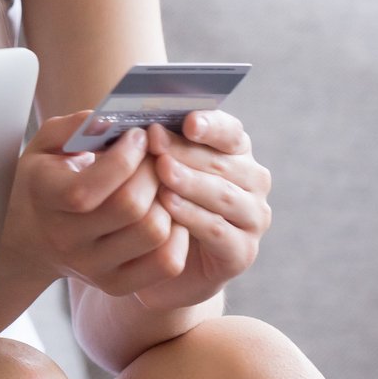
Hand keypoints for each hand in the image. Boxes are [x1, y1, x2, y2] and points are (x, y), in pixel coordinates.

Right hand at [12, 111, 189, 298]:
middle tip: (156, 155)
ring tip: (162, 183)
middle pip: (130, 208)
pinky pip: (167, 262)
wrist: (30, 237)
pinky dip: (179, 234)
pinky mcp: (117, 283)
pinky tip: (167, 212)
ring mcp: (93, 267)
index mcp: (44, 199)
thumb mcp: (46, 146)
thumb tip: (111, 120)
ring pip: (154, 233)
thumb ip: (75, 127)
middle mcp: (66, 239)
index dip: (124, 158)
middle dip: (154, 171)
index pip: (88, 189)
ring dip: (169, 200)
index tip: (138, 135)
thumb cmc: (46, 181)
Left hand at [129, 111, 273, 310]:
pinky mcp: (242, 251)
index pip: (230, 131)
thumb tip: (125, 120)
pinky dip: (194, 216)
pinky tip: (168, 205)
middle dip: (186, 151)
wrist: (156, 258)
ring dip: (191, 182)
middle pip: (223, 162)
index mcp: (235, 152)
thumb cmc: (154, 200)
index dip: (210, 125)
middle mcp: (251, 181)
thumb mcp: (151, 167)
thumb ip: (150, 143)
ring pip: (224, 194)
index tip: (188, 121)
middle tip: (155, 141)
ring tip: (161, 171)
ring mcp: (252, 217)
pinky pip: (219, 230)